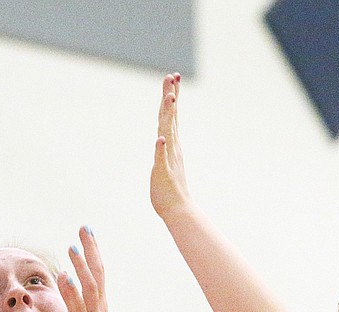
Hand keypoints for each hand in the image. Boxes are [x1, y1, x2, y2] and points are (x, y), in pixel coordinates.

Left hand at [60, 226, 116, 311]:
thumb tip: (68, 285)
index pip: (98, 273)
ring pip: (90, 287)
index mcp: (99, 305)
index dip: (92, 252)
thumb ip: (77, 304)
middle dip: (91, 250)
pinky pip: (78, 308)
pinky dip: (72, 291)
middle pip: (98, 273)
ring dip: (81, 267)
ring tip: (72, 248)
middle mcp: (99, 308)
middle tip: (84, 228)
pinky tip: (64, 276)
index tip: (86, 233)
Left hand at [151, 73, 191, 221]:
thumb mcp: (164, 163)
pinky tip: (160, 139)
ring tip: (170, 97)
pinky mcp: (163, 172)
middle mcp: (172, 147)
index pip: (170, 116)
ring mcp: (168, 158)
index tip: (172, 78)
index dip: (171, 96)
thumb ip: (164, 150)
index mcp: (171, 144)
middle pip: (170, 117)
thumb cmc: (170, 189)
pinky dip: (161, 148)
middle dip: (171, 95)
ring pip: (168, 132)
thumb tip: (164, 137)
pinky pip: (161, 158)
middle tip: (171, 76)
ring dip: (169, 115)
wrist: (178, 209)